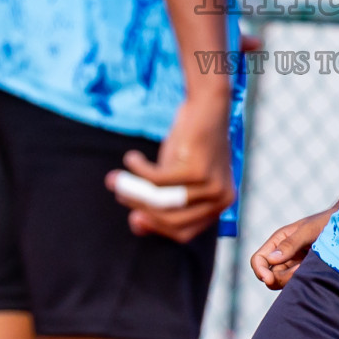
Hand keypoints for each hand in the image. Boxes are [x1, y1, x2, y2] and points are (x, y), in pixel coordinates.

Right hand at [106, 91, 232, 243]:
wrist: (205, 106)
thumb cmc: (189, 144)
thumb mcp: (174, 177)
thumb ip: (161, 201)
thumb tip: (137, 226)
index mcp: (219, 205)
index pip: (184, 232)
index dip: (156, 228)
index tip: (134, 217)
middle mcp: (221, 199)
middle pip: (172, 221)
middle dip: (140, 209)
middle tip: (119, 193)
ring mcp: (212, 186)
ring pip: (162, 203)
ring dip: (133, 191)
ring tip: (117, 179)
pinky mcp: (198, 171)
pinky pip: (156, 180)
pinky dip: (138, 169)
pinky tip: (130, 158)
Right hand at [250, 209, 333, 289]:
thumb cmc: (326, 223)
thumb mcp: (308, 230)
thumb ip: (290, 243)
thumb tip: (271, 259)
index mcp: (278, 241)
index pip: (258, 260)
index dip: (260, 271)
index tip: (268, 279)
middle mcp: (282, 255)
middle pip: (269, 276)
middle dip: (281, 278)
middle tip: (300, 270)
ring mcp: (293, 265)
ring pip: (282, 282)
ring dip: (293, 279)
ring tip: (309, 268)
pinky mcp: (304, 273)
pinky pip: (296, 284)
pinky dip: (301, 282)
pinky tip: (313, 272)